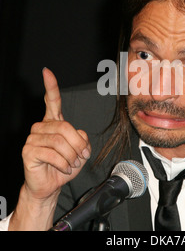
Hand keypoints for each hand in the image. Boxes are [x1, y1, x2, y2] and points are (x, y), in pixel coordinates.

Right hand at [22, 68, 90, 200]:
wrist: (51, 184)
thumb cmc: (64, 165)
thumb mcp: (81, 151)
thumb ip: (83, 139)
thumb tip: (79, 134)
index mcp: (54, 122)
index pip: (52, 101)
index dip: (50, 86)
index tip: (47, 72)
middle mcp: (41, 127)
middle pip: (65, 127)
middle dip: (78, 144)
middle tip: (81, 156)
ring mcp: (33, 138)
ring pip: (60, 141)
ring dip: (72, 156)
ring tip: (72, 163)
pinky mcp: (28, 151)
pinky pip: (53, 154)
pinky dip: (64, 164)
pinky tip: (63, 168)